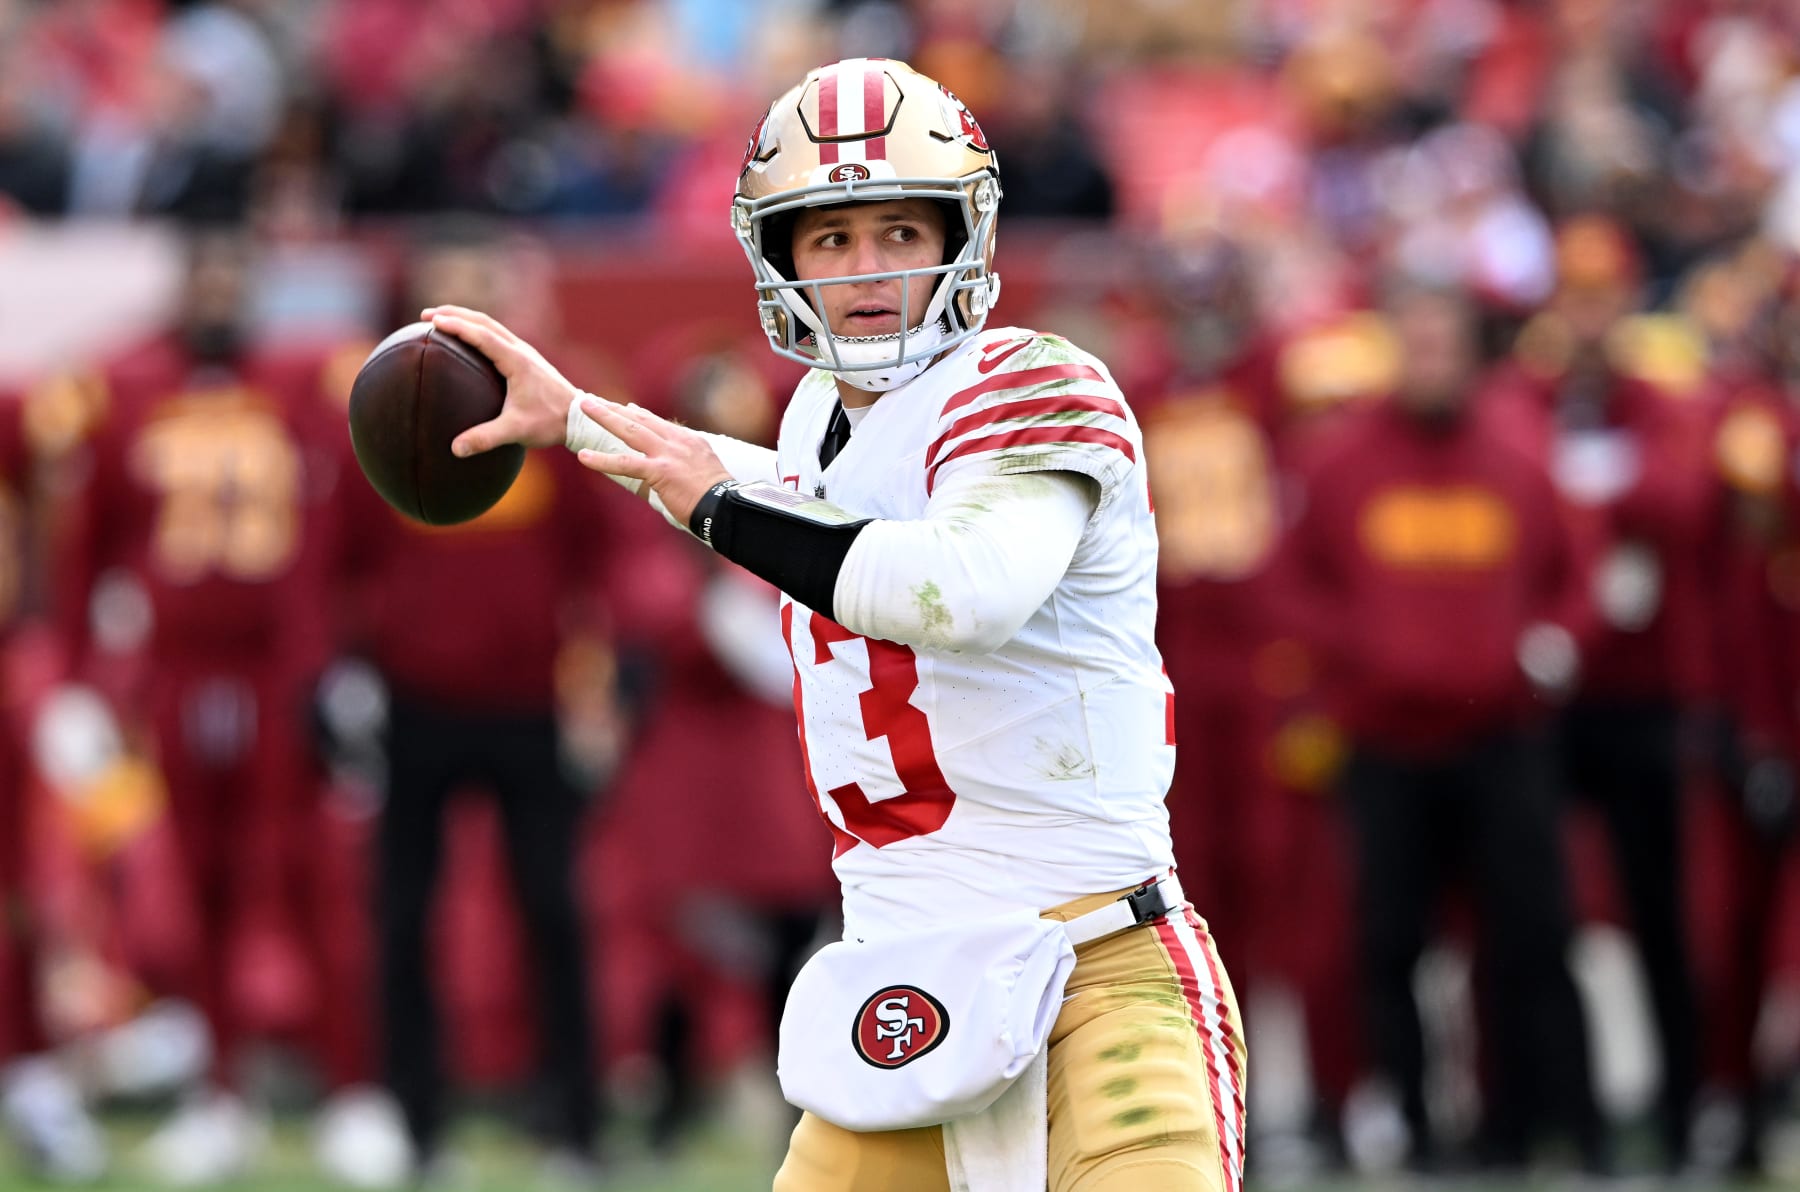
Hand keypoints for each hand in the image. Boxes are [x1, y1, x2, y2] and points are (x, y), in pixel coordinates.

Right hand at [422, 305, 580, 454]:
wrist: (578, 418)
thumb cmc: (549, 423)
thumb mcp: (517, 431)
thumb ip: (486, 438)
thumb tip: (455, 449)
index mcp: (517, 361)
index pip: (482, 336)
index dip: (457, 326)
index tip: (433, 321)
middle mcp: (521, 350)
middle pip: (484, 322)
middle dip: (454, 314)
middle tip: (425, 315)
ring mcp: (524, 352)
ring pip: (491, 326)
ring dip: (465, 319)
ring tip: (440, 320)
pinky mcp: (526, 359)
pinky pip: (497, 336)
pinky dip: (477, 330)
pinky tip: (466, 340)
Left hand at [573, 396, 732, 526]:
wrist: (726, 508)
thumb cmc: (717, 499)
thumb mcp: (705, 471)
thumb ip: (688, 463)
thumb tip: (674, 468)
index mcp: (690, 441)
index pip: (659, 423)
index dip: (639, 414)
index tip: (626, 408)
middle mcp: (678, 442)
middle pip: (640, 419)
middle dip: (614, 407)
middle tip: (592, 399)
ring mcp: (668, 454)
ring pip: (630, 430)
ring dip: (605, 417)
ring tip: (584, 407)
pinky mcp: (659, 471)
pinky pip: (625, 464)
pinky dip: (602, 460)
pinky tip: (583, 456)